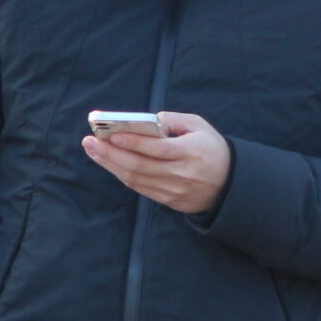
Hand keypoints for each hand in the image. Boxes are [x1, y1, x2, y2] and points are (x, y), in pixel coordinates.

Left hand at [81, 110, 232, 215]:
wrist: (230, 184)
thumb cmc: (212, 149)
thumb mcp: (200, 127)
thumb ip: (173, 120)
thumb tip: (146, 122)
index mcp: (191, 152)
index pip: (157, 148)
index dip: (132, 142)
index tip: (111, 134)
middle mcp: (182, 174)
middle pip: (140, 165)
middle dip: (111, 153)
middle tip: (90, 142)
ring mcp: (174, 190)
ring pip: (136, 178)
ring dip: (111, 165)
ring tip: (93, 151)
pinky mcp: (169, 200)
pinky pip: (140, 188)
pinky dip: (122, 176)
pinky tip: (110, 164)